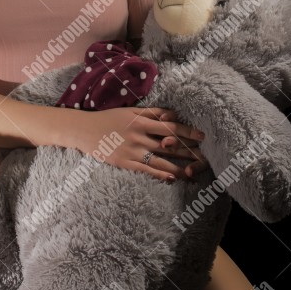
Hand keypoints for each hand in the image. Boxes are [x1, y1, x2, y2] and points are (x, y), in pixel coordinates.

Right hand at [72, 106, 207, 182]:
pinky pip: (147, 170)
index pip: (171, 126)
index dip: (188, 131)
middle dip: (189, 151)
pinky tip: (173, 178)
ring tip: (194, 172)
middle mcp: (139, 135)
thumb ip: (151, 113)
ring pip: (161, 160)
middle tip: (205, 157)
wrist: (84, 130)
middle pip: (170, 144)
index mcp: (141, 120)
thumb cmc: (109, 118)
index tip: (202, 136)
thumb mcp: (130, 111)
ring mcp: (132, 150)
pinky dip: (161, 174)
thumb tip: (173, 115)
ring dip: (179, 166)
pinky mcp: (125, 162)